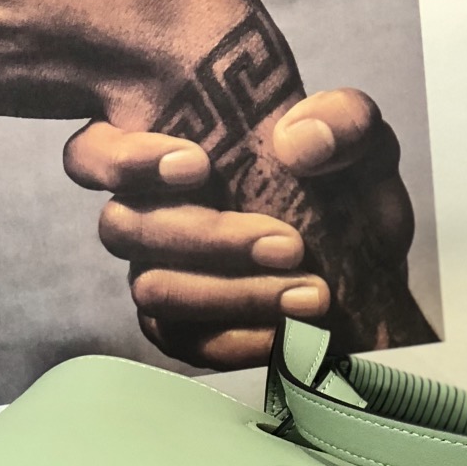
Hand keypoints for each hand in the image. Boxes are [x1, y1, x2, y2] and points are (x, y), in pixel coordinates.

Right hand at [63, 90, 419, 366]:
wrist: (375, 277)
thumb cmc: (347, 197)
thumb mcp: (361, 146)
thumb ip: (343, 123)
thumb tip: (298, 141)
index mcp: (168, 155)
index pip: (92, 153)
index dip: (123, 159)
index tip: (198, 164)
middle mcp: (148, 214)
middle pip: (122, 226)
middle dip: (209, 236)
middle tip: (291, 245)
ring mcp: (158, 275)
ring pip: (152, 288)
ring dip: (233, 292)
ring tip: (311, 294)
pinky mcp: (181, 331)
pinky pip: (184, 342)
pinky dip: (241, 339)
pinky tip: (292, 332)